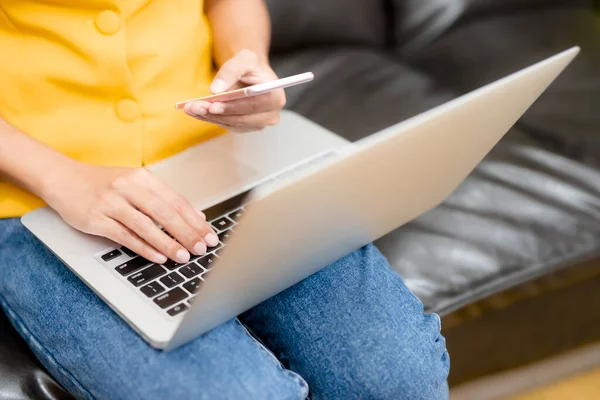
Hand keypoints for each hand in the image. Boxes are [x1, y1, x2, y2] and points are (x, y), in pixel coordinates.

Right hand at [42, 162, 218, 263]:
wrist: (63, 177)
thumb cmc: (103, 183)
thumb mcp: (135, 183)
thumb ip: (164, 199)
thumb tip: (195, 216)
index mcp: (143, 177)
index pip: (175, 201)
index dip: (195, 220)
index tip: (209, 234)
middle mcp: (128, 187)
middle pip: (164, 213)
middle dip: (186, 232)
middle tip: (201, 248)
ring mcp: (111, 203)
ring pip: (146, 226)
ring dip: (167, 243)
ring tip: (183, 256)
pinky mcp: (96, 218)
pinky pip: (124, 236)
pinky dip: (144, 247)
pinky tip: (158, 256)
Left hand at [184, 49, 285, 132]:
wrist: (249, 74)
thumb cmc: (249, 65)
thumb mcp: (243, 59)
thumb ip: (231, 71)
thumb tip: (215, 89)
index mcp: (275, 97)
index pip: (252, 105)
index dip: (232, 107)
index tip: (212, 105)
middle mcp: (270, 115)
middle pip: (241, 118)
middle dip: (216, 113)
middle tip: (194, 107)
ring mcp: (258, 124)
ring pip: (231, 123)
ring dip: (209, 117)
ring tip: (190, 108)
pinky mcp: (245, 127)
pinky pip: (226, 125)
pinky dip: (210, 118)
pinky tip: (196, 111)